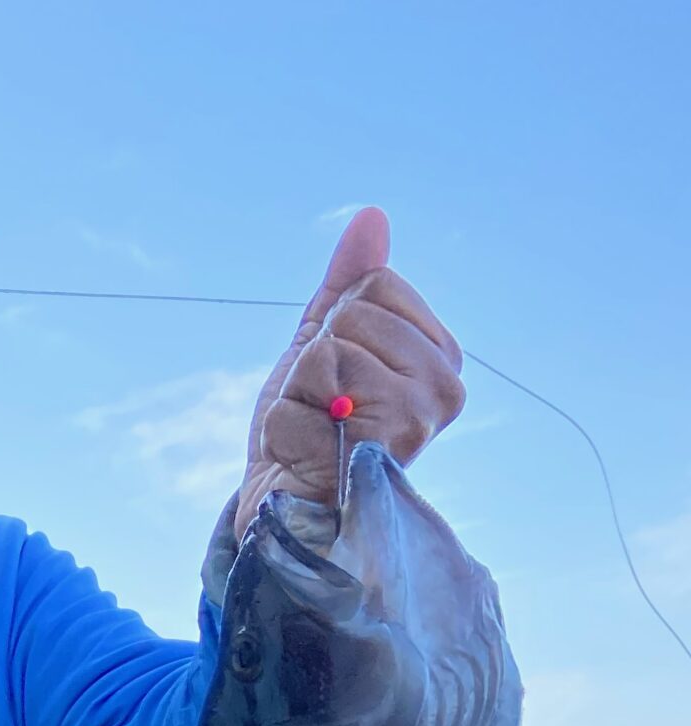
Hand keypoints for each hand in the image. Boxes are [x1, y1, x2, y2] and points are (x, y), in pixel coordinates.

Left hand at [237, 208, 463, 534]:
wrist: (282, 507)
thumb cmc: (307, 431)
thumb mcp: (322, 346)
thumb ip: (347, 285)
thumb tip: (371, 217)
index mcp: (440, 357)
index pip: (375, 284)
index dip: (333, 327)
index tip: (333, 381)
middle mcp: (443, 388)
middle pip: (353, 313)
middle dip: (313, 361)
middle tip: (319, 412)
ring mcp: (418, 418)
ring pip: (330, 352)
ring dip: (297, 394)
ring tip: (313, 433)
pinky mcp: (382, 447)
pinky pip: (309, 391)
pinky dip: (286, 424)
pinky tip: (305, 455)